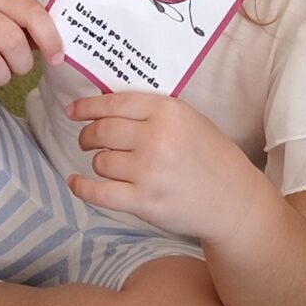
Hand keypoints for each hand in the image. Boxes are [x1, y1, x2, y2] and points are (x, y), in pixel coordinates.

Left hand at [64, 89, 260, 240]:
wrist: (232, 199)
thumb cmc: (209, 157)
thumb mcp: (187, 119)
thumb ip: (151, 112)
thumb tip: (105, 107)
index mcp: (168, 111)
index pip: (115, 103)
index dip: (88, 107)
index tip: (73, 111)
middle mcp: (157, 138)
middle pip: (102, 131)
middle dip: (88, 135)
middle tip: (86, 140)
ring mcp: (149, 171)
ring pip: (101, 161)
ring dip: (99, 163)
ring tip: (111, 165)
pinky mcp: (144, 202)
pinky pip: (99, 192)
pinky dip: (81, 186)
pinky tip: (75, 181)